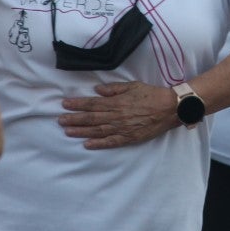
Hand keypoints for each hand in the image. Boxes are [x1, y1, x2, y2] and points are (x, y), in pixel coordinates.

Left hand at [58, 81, 178, 148]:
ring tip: (68, 131)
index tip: (64, 105)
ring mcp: (122, 128)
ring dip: (81, 131)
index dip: (77, 104)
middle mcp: (116, 116)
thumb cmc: (151, 94)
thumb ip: (114, 89)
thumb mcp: (132, 86)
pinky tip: (87, 144)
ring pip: (97, 130)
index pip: (92, 103)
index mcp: (117, 102)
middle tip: (60, 120)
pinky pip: (111, 142)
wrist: (169, 108)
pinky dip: (98, 144)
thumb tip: (97, 90)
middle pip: (91, 118)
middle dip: (74, 119)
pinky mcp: (129, 137)